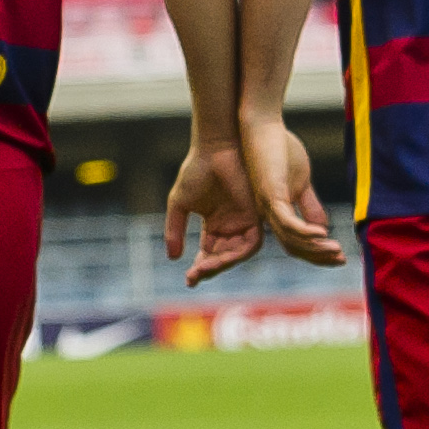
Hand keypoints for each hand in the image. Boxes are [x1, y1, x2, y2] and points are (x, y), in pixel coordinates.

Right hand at [165, 142, 267, 284]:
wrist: (215, 149)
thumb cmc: (196, 170)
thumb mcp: (179, 204)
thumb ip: (175, 229)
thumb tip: (172, 257)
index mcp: (214, 225)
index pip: (208, 253)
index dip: (199, 268)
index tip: (188, 279)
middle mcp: (231, 226)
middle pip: (222, 257)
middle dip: (209, 269)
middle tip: (195, 275)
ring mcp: (244, 222)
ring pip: (236, 254)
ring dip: (222, 264)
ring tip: (204, 268)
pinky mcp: (255, 216)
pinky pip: (251, 244)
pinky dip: (237, 254)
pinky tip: (221, 257)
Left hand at [241, 115, 343, 267]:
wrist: (262, 126)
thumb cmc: (279, 149)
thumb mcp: (300, 182)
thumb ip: (309, 205)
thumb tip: (323, 227)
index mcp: (276, 213)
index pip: (296, 243)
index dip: (317, 253)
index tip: (340, 257)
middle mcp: (269, 214)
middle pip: (294, 246)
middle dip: (318, 257)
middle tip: (341, 261)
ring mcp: (268, 205)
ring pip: (290, 237)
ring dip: (315, 247)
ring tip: (336, 251)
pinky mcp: (270, 193)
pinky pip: (286, 221)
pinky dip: (304, 231)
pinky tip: (321, 234)